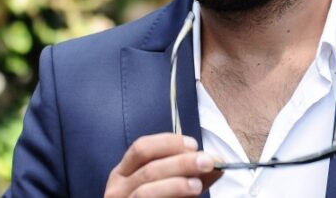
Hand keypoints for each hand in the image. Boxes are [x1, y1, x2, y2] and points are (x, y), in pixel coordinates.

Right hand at [104, 133, 222, 196]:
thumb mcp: (173, 187)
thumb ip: (192, 174)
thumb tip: (218, 162)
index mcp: (124, 172)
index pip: (142, 148)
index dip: (168, 143)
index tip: (193, 145)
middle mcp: (117, 188)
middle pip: (149, 168)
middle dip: (181, 163)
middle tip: (206, 162)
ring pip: (146, 191)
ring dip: (176, 185)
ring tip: (197, 184)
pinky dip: (173, 197)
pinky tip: (190, 196)